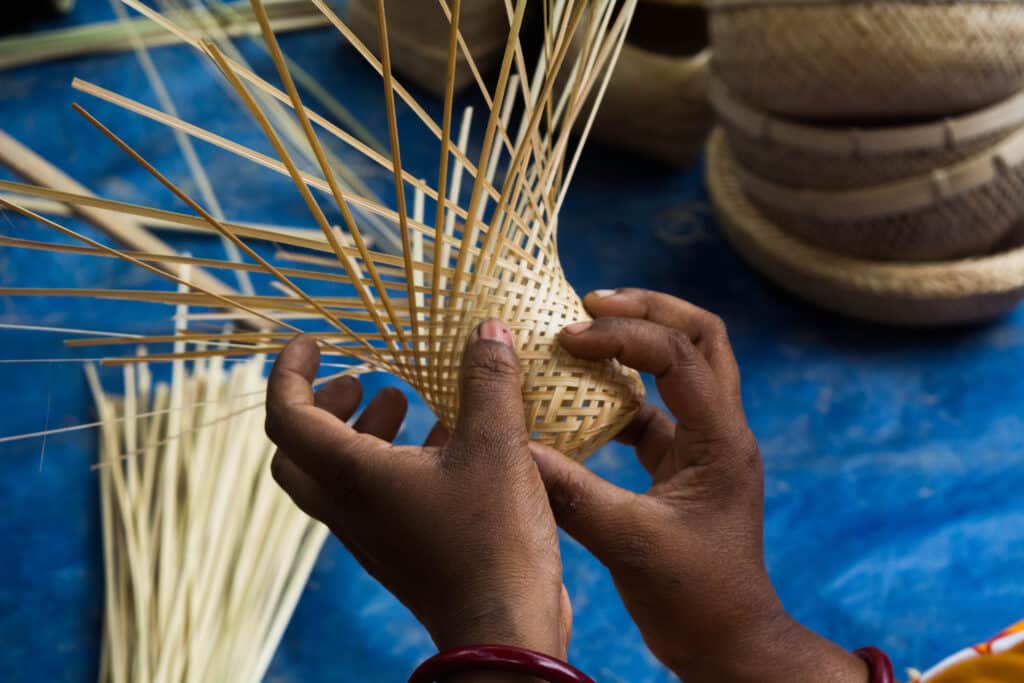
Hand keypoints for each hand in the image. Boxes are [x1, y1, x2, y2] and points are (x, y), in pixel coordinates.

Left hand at [266, 319, 570, 677]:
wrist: (504, 632)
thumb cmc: (492, 541)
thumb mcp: (497, 447)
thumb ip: (487, 383)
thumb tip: (486, 330)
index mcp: (354, 477)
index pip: (287, 416)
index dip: (290, 372)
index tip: (314, 343)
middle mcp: (350, 507)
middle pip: (298, 452)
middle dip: (321, 406)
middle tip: (358, 382)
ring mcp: (372, 533)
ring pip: (336, 476)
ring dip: (360, 433)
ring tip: (404, 403)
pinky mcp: (400, 548)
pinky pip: (375, 496)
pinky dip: (394, 461)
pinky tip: (447, 443)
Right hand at [531, 289, 866, 682]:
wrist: (728, 643)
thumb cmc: (695, 599)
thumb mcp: (629, 543)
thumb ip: (572, 494)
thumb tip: (514, 449)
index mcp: (721, 440)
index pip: (679, 356)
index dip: (622, 337)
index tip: (566, 339)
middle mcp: (720, 431)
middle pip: (702, 336)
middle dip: (649, 309)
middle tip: (591, 300)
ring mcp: (704, 447)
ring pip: (681, 368)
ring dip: (636, 344)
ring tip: (582, 333)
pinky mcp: (682, 467)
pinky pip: (652, 410)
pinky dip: (617, 394)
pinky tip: (578, 399)